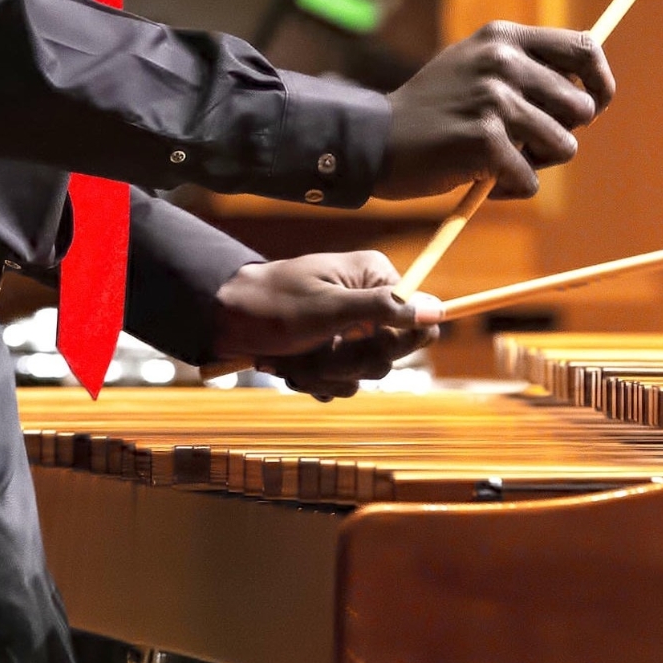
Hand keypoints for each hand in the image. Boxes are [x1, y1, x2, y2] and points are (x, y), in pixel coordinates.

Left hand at [211, 252, 440, 401]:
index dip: (396, 342)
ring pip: (363, 374)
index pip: (419, 319)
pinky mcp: (330, 354)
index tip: (362, 343)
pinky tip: (291, 367)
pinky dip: (314, 381)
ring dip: (325, 373)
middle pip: (391, 354)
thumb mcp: (329, 307)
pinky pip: (341, 384)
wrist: (224, 319)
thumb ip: (384, 309)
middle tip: (318, 349)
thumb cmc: (273, 303)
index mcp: (374, 278)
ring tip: (296, 357)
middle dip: (348, 360)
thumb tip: (437, 310)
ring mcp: (348, 332)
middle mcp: (367, 304)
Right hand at [378, 22, 614, 200]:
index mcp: (503, 38)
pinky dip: (510, 188)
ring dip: (537, 164)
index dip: (601, 81)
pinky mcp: (485, 142)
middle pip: (581, 107)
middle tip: (523, 142)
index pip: (584, 48)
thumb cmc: (432, 109)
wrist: (373, 138)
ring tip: (497, 158)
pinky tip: (478, 176)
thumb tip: (590, 91)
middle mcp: (502, 62)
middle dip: (561, 133)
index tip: (597, 105)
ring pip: (563, 147)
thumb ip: (524, 68)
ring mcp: (494, 101)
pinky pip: (531, 180)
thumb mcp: (474, 66)